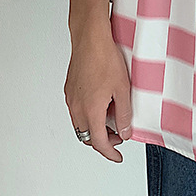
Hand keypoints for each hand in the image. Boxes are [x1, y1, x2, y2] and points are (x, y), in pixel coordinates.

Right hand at [64, 17, 132, 162]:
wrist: (90, 39)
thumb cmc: (105, 59)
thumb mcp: (122, 89)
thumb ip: (124, 114)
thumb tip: (125, 132)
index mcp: (90, 111)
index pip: (98, 142)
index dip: (109, 152)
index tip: (117, 156)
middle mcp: (77, 108)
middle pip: (87, 136)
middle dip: (103, 140)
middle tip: (120, 134)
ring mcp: (71, 98)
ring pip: (81, 124)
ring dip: (96, 127)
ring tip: (114, 116)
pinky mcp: (70, 89)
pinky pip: (78, 111)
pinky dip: (90, 115)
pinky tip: (104, 102)